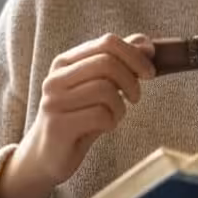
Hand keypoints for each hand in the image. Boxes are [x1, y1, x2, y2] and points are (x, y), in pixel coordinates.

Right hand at [20, 33, 155, 187]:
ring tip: (114, 115)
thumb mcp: (98, 86)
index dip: (135, 55)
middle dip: (132, 80)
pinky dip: (112, 122)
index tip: (150, 72)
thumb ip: (119, 63)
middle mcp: (56, 78)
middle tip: (135, 97)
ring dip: (120, 105)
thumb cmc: (78, 118)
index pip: (107, 42)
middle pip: (108, 63)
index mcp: (65, 62)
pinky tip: (105, 126)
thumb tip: (146, 44)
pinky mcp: (59, 126)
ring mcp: (54, 101)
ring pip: (106, 89)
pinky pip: (101, 115)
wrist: (46, 155)